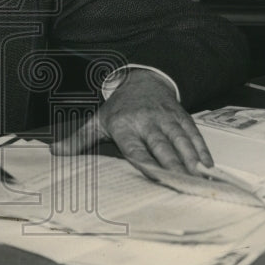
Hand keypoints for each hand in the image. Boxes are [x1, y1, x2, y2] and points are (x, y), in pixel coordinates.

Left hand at [50, 70, 212, 174]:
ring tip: (200, 179)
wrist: (142, 79)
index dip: (145, 163)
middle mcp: (148, 122)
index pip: (136, 149)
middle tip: (183, 185)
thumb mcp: (98, 121)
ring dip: (192, 160)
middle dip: (173, 166)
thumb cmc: (119, 108)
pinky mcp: (182, 117)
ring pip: (181, 141)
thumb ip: (78, 139)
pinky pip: (193, 135)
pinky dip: (202, 150)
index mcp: (125, 127)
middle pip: (162, 147)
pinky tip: (208, 166)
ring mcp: (167, 119)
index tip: (154, 177)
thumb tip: (55, 152)